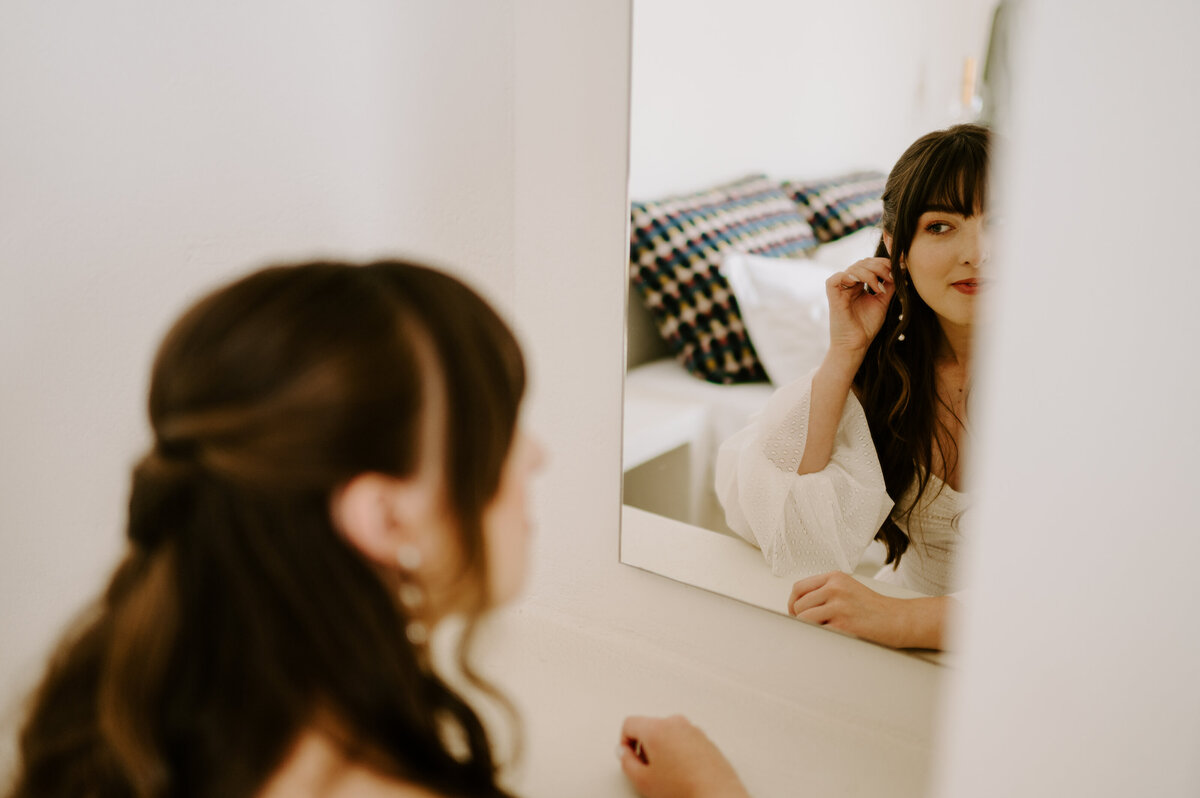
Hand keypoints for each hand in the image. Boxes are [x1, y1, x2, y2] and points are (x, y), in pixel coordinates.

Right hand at [618, 715, 749, 797]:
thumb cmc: (684, 789)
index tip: (629, 756)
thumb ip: (626, 762)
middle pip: (649, 727)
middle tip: (648, 769)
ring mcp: (694, 730)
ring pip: (667, 733)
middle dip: (644, 746)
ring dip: (663, 749)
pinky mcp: (706, 739)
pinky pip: (684, 739)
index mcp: (657, 728)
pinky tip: (682, 773)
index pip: (630, 723)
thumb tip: (625, 753)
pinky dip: (679, 751)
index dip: (624, 741)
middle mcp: (676, 723)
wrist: (717, 795)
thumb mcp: (642, 780)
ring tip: (668, 774)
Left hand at [788, 571, 911, 648]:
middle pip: (799, 605)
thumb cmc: (874, 608)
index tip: (795, 613)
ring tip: (825, 630)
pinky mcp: (843, 624)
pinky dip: (820, 637)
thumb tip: (798, 606)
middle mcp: (835, 589)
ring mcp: (839, 606)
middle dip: (802, 618)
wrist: (898, 619)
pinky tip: (832, 636)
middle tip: (813, 626)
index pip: (799, 588)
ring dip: (810, 628)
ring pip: (804, 619)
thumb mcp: (848, 588)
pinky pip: (817, 632)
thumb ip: (825, 592)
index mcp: (834, 578)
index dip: (793, 603)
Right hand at [824, 257, 894, 354]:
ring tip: (880, 288)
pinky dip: (852, 276)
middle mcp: (849, 283)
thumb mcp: (883, 301)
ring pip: (854, 268)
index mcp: (859, 284)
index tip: (899, 271)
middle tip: (891, 278)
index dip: (884, 263)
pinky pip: (837, 277)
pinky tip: (864, 285)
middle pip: (863, 262)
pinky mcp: (832, 295)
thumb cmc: (867, 326)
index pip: (870, 264)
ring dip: (871, 274)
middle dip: (880, 267)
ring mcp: (840, 288)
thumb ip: (890, 285)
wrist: (856, 344)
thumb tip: (901, 268)